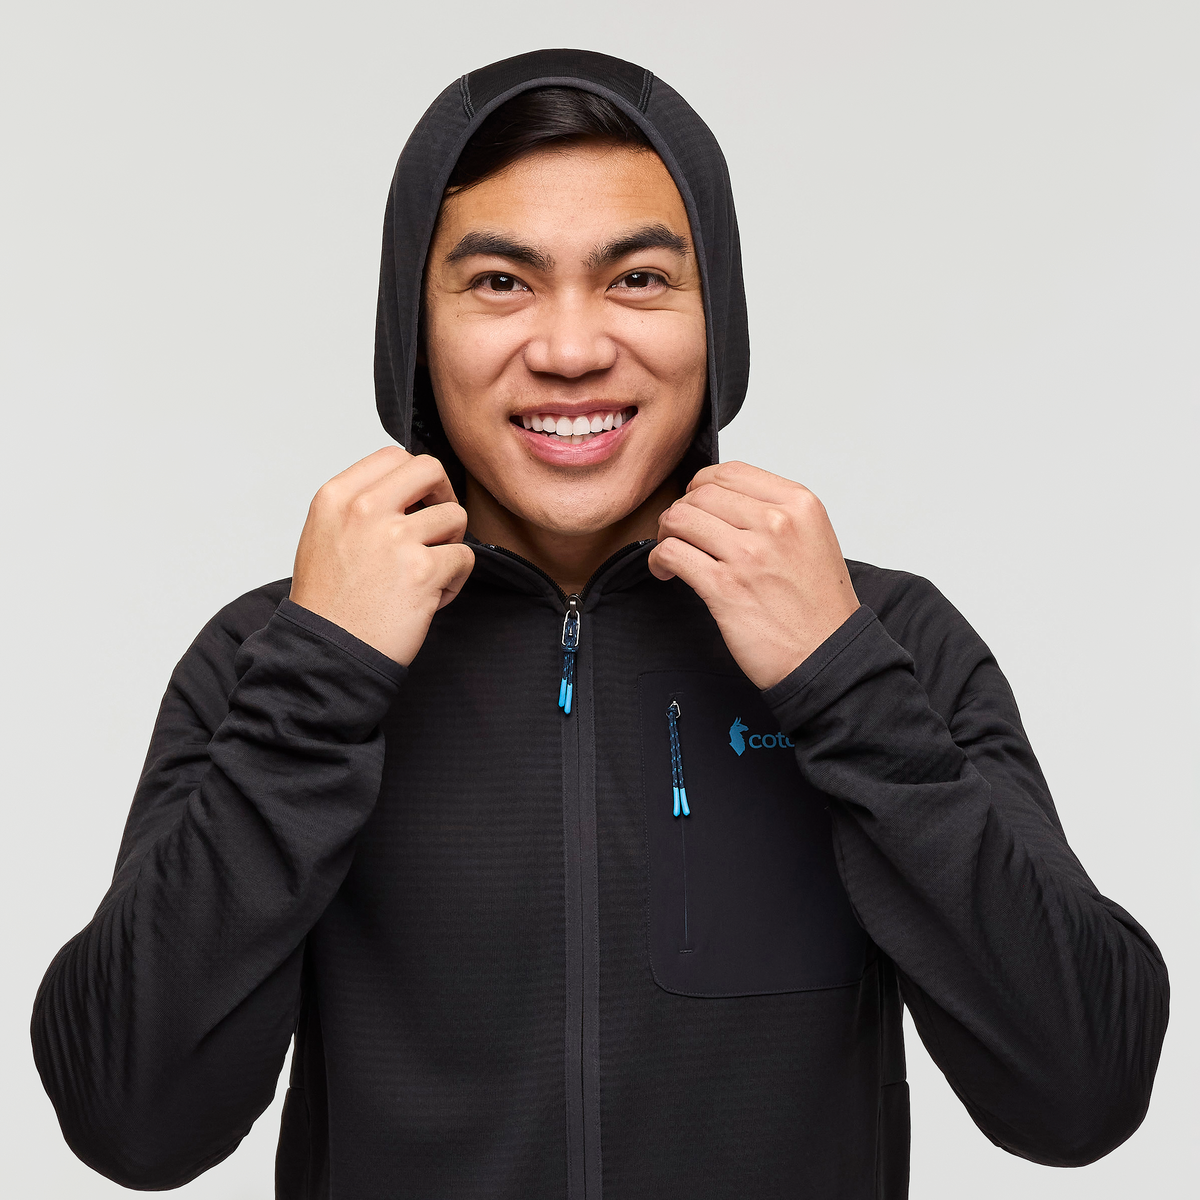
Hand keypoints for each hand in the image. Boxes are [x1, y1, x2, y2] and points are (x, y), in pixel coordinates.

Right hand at [290, 447, 473, 665]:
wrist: (326, 654)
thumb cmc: (328, 602)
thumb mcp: (324, 534)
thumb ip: (359, 504)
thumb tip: (405, 489)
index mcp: (337, 497)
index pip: (394, 456)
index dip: (416, 479)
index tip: (418, 502)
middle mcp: (364, 510)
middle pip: (430, 469)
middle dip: (443, 496)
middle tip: (438, 527)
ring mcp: (394, 538)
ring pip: (455, 516)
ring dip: (449, 545)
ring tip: (426, 574)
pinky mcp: (422, 571)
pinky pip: (464, 557)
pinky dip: (454, 580)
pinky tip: (431, 597)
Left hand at [648, 462, 859, 689]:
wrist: (828, 656)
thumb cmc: (819, 606)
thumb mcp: (813, 539)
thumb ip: (774, 512)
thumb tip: (724, 500)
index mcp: (799, 504)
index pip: (730, 472)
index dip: (702, 486)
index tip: (696, 504)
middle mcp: (775, 523)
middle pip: (701, 493)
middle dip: (681, 510)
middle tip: (679, 533)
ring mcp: (749, 554)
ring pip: (681, 518)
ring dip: (665, 533)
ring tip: (672, 552)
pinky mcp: (724, 587)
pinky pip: (672, 553)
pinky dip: (658, 559)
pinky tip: (666, 571)